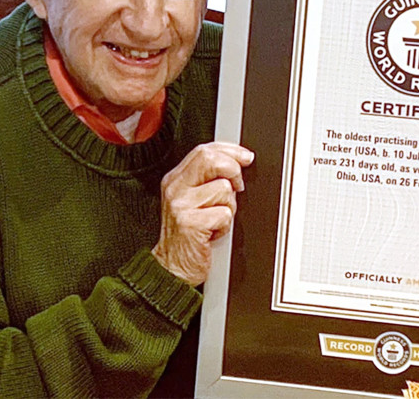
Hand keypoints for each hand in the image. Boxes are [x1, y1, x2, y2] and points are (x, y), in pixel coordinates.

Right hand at [151, 142, 253, 285]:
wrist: (172, 267)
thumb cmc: (187, 235)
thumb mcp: (192, 201)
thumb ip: (208, 179)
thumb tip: (238, 162)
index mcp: (176, 179)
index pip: (204, 150)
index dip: (230, 150)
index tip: (246, 156)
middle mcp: (175, 189)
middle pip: (210, 160)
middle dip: (233, 171)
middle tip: (238, 187)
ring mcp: (180, 205)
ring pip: (223, 189)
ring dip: (229, 207)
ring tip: (215, 220)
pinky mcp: (190, 224)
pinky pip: (224, 214)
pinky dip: (225, 226)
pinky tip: (212, 233)